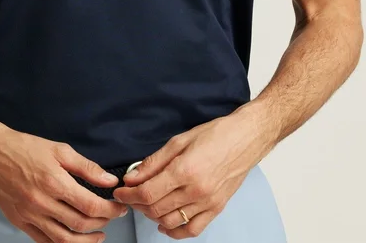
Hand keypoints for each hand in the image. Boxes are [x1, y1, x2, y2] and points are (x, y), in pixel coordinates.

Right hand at [0, 126, 127, 242]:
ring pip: (64, 241)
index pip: (90, 205)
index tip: (119, 207)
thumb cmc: (25, 147)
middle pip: (81, 224)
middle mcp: (43, 202)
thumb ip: (86, 167)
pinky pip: (44, 242)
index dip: (110, 209)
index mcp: (55, 182)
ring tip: (98, 236)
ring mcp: (30, 216)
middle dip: (102, 222)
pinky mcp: (20, 223)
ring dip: (86, 241)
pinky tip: (73, 240)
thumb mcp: (59, 149)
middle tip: (111, 216)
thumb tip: (109, 180)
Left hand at [112, 111, 264, 237]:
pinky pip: (192, 229)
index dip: (128, 195)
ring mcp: (208, 203)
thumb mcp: (179, 140)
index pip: (147, 192)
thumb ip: (154, 162)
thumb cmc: (215, 134)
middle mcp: (196, 190)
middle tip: (130, 196)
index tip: (120, 192)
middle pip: (156, 208)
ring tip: (145, 205)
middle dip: (137, 204)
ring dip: (152, 216)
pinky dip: (175, 232)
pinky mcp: (217, 209)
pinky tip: (164, 224)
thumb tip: (133, 177)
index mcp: (185, 170)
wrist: (246, 139)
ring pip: (170, 221)